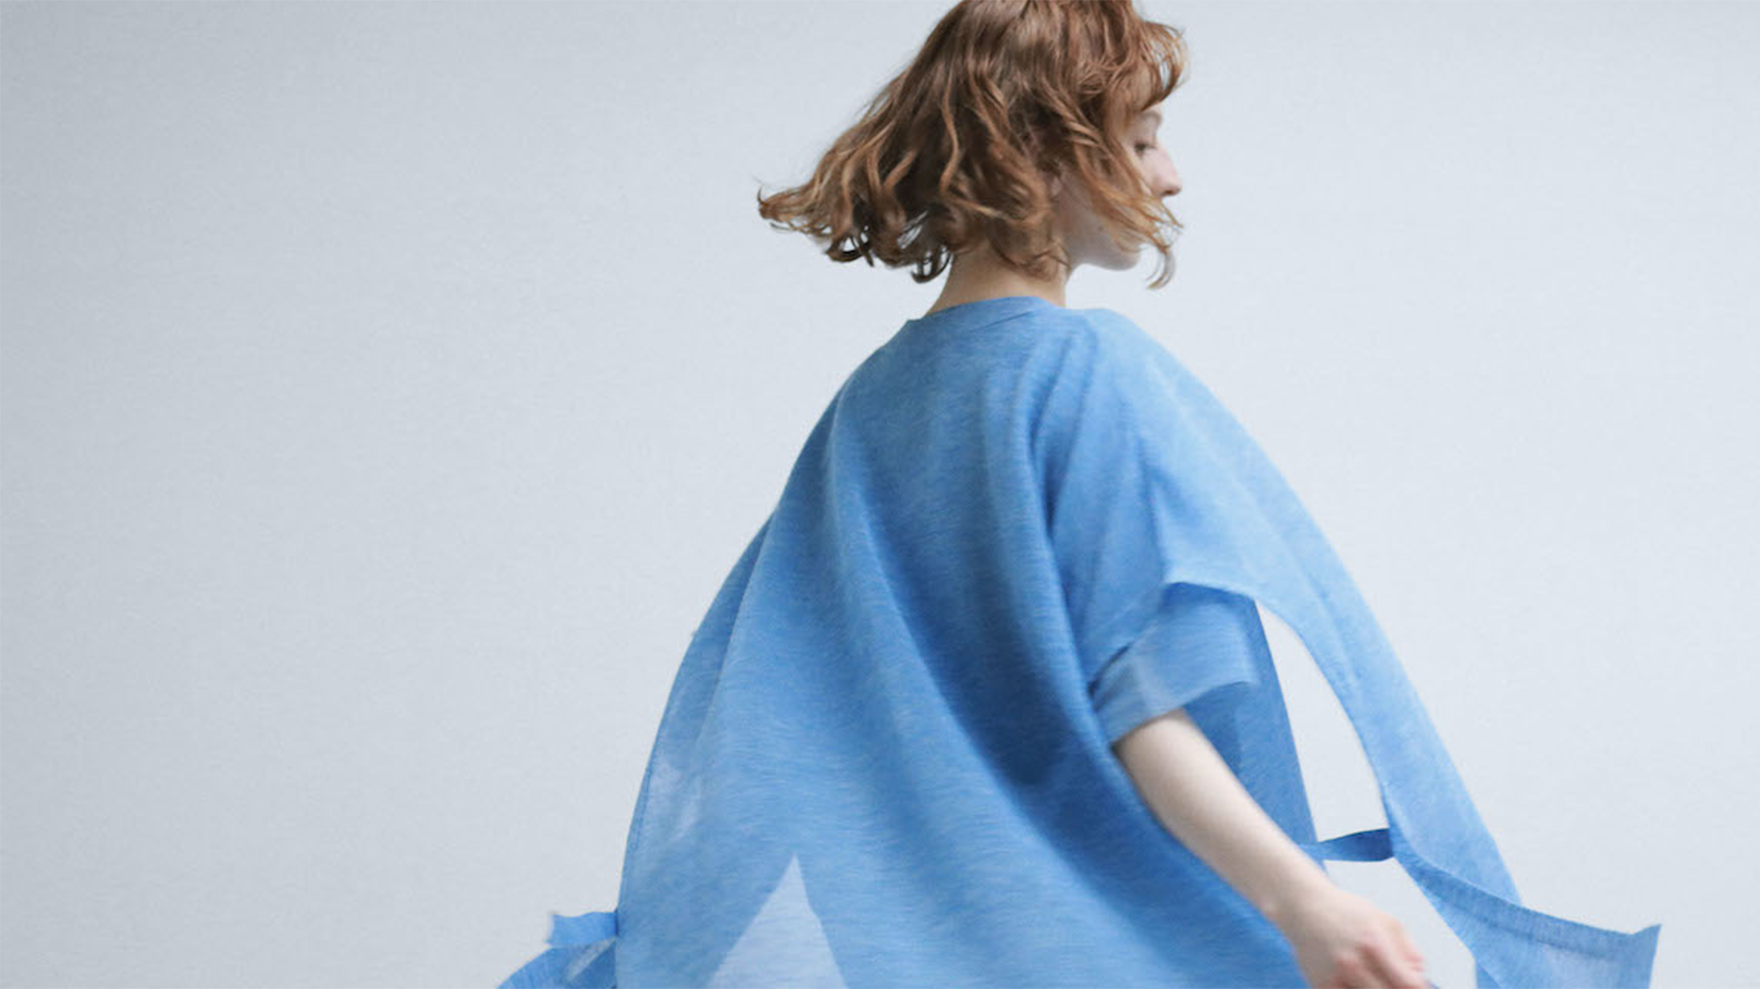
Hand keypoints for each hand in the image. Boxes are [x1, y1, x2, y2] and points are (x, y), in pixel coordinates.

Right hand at [1270, 884, 1430, 987]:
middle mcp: (1353, 964)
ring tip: (1375, 978)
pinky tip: (1358, 981)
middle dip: (1397, 989)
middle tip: (1394, 980)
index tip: (1416, 985)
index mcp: (1374, 944)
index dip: (1418, 988)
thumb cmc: (1348, 911)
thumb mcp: (1385, 920)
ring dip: (1376, 989)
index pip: (1409, 984)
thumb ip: (1410, 950)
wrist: (1304, 908)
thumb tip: (1422, 978)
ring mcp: (1335, 978)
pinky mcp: (1321, 986)